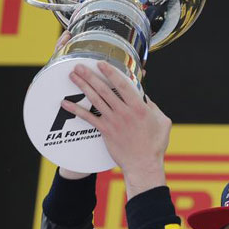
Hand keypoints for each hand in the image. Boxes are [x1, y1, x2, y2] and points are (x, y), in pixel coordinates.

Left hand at [61, 61, 171, 197]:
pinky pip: (88, 118)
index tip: (101, 63)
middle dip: (90, 75)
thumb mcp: (163, 122)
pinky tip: (65, 103)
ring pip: (95, 100)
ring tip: (73, 76)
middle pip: (104, 89)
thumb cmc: (154, 145)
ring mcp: (113, 121)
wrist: (143, 164)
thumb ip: (153, 107)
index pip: (123, 85)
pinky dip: (76, 110)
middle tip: (79, 65)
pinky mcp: (105, 131)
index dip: (111, 72)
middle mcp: (124, 112)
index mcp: (139, 108)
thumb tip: (146, 98)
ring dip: (83, 86)